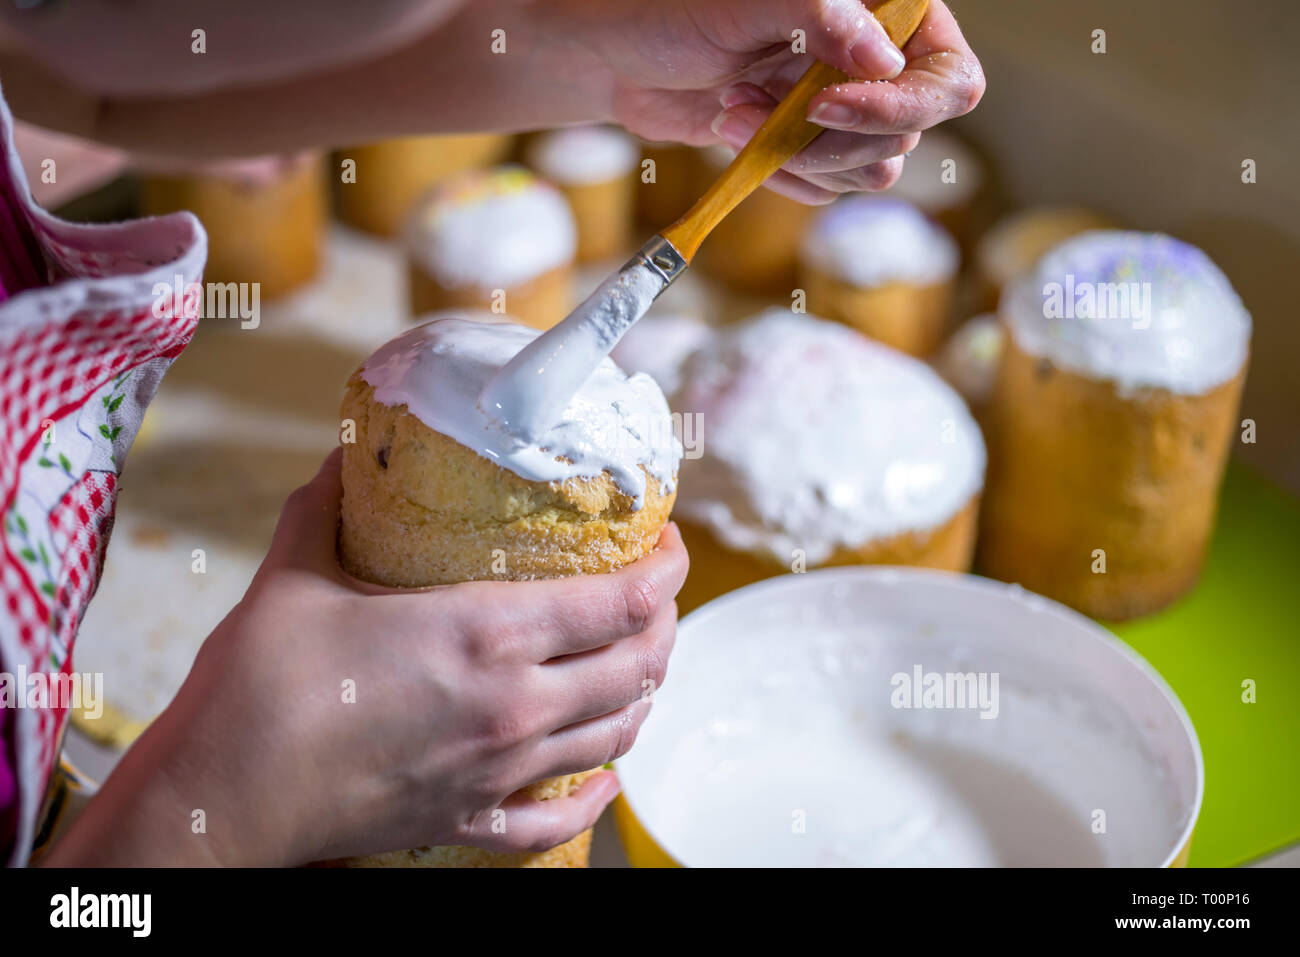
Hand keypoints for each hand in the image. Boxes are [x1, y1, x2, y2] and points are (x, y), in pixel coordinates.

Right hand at [43, 449, 688, 865]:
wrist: (224, 793)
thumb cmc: (260, 684)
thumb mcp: (297, 571)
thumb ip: (328, 504)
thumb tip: (342, 453)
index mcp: (487, 634)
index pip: (622, 602)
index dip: (664, 569)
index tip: (667, 543)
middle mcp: (515, 704)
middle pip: (639, 665)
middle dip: (664, 624)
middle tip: (654, 594)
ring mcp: (501, 769)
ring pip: (617, 733)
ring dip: (643, 692)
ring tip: (637, 661)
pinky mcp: (472, 818)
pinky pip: (558, 819)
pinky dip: (596, 796)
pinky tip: (605, 777)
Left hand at [565, 0, 985, 202]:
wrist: (621, 58)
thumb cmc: (675, 11)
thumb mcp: (747, 3)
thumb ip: (823, 17)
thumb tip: (884, 59)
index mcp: (885, 12)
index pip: (948, 77)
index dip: (897, 104)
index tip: (821, 105)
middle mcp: (877, 61)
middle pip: (908, 135)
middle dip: (829, 137)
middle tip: (759, 109)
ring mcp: (846, 108)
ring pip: (871, 170)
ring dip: (799, 156)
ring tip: (733, 111)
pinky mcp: (811, 148)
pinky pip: (827, 188)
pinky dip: (781, 173)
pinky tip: (734, 131)